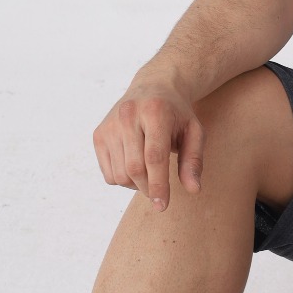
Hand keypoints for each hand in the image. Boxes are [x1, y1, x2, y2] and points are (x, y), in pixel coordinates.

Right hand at [93, 77, 204, 211]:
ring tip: (150, 171)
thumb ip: (194, 161)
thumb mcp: (194, 132)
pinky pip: (108, 174)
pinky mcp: (98, 134)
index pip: (154, 156)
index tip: (162, 206)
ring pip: (119, 175)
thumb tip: (194, 190)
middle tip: (160, 192)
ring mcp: (109, 125)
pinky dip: (123, 179)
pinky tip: (135, 165)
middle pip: (134, 168)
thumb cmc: (176, 114)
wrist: (152, 86)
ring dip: (136, 185)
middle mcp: (127, 115)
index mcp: (155, 112)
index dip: (158, 185)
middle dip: (148, 188)